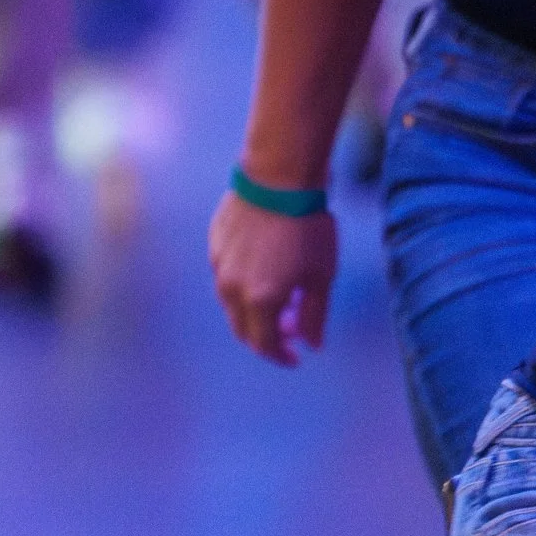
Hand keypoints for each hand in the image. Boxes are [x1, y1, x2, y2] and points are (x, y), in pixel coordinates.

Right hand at [210, 184, 337, 365]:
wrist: (277, 178)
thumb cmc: (307, 227)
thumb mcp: (321, 276)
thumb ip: (314, 316)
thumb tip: (312, 345)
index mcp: (260, 301)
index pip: (264, 344)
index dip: (281, 356)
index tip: (297, 356)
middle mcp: (232, 289)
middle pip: (243, 329)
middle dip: (267, 337)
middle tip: (291, 330)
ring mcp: (218, 266)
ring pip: (231, 304)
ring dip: (254, 312)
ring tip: (280, 298)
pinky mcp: (214, 245)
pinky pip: (226, 277)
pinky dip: (244, 287)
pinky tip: (265, 270)